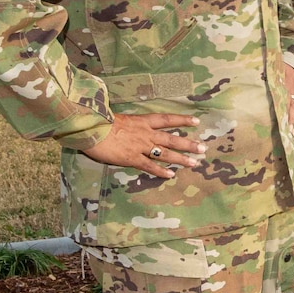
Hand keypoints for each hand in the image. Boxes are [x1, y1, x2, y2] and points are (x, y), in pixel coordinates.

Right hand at [80, 113, 204, 179]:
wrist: (90, 128)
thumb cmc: (99, 121)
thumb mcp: (118, 117)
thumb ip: (128, 124)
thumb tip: (130, 126)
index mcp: (142, 121)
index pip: (167, 119)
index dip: (182, 120)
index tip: (196, 121)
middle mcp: (145, 133)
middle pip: (172, 138)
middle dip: (188, 144)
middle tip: (203, 148)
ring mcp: (140, 146)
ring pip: (165, 153)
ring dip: (181, 158)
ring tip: (195, 163)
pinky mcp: (132, 158)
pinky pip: (150, 166)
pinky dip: (161, 171)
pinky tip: (171, 175)